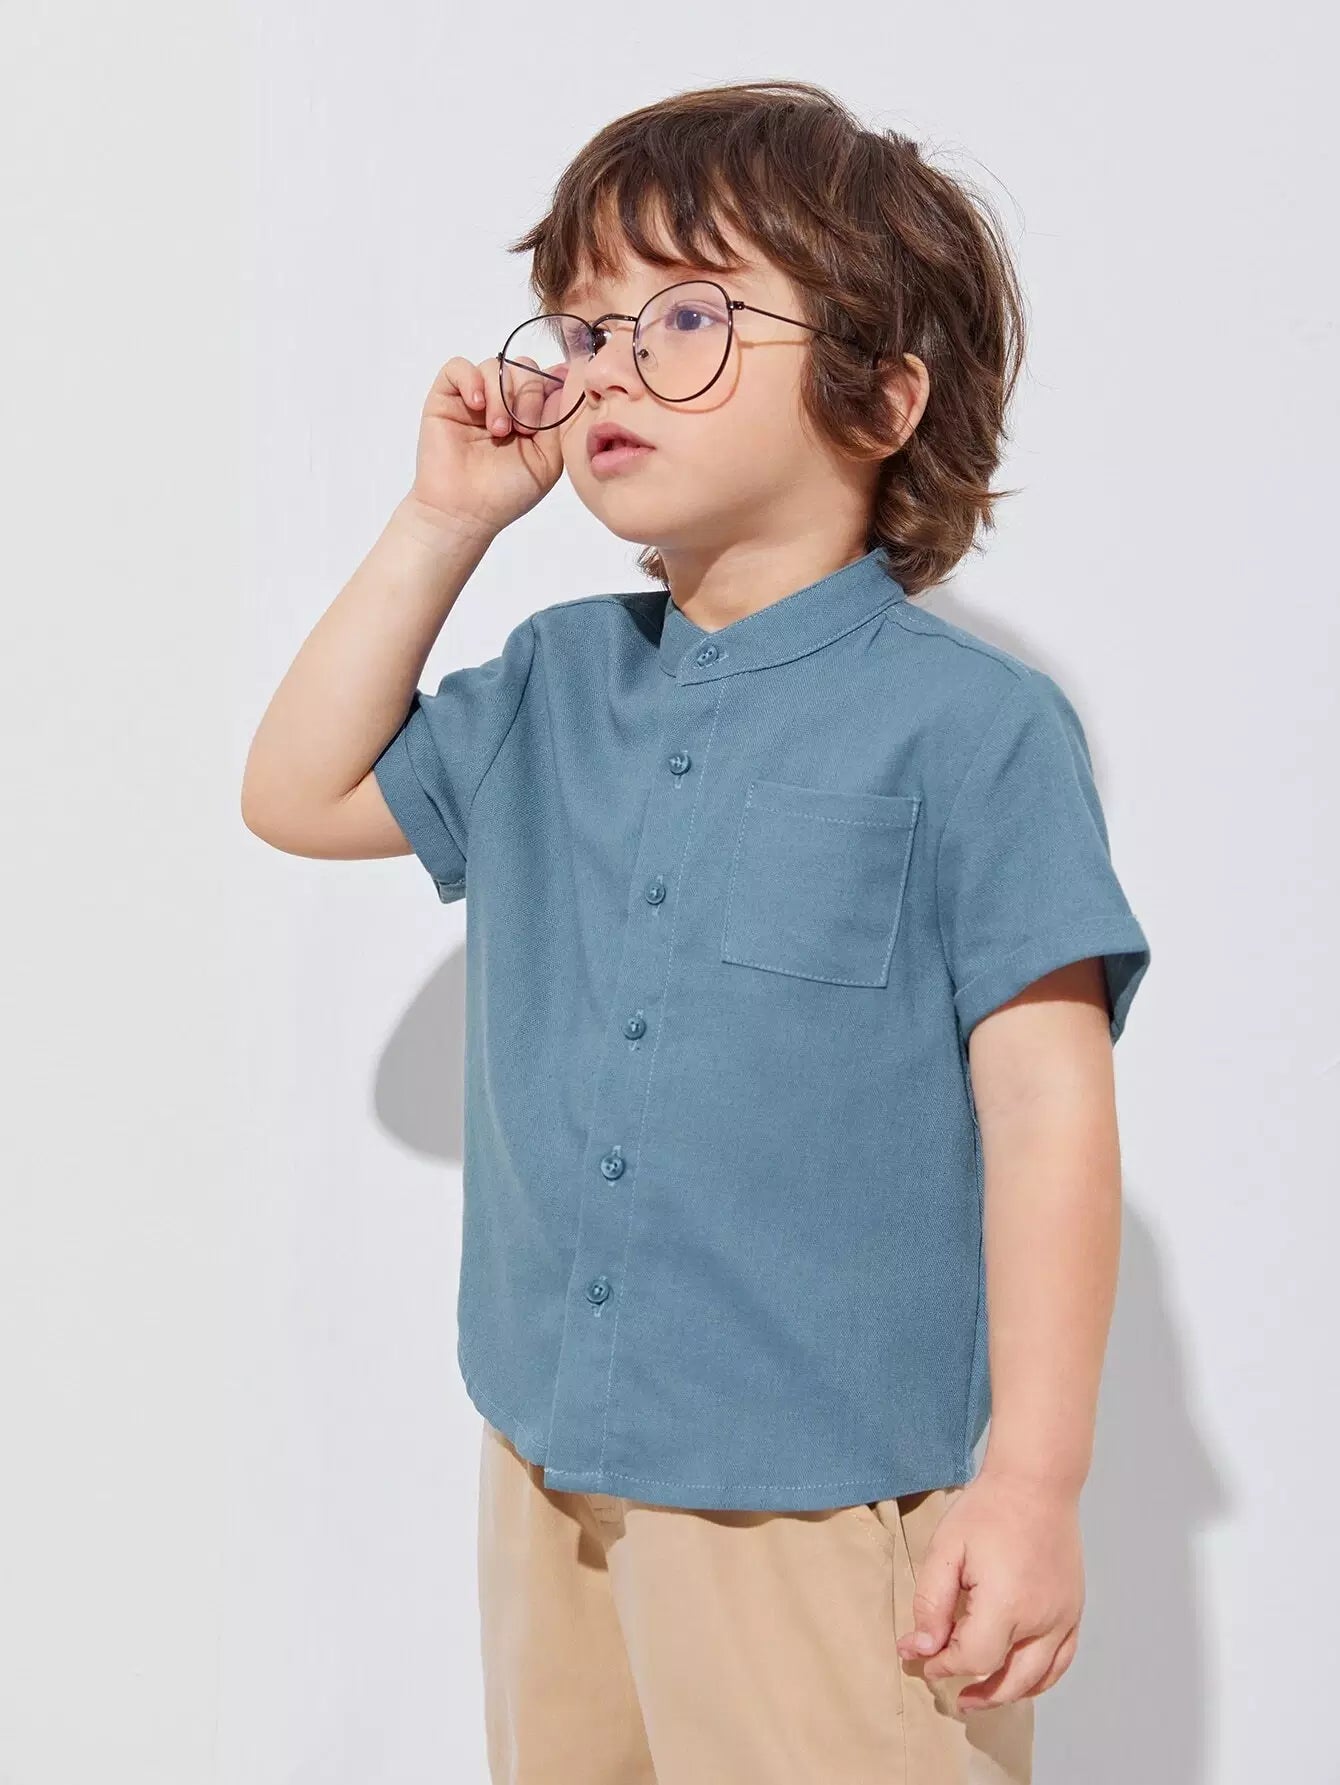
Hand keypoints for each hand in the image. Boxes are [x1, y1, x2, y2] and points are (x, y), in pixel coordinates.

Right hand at [408, 353, 568, 538]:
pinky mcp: (446, 397)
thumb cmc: (505, 492)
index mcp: (529, 416)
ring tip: (498, 430)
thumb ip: (559, 421)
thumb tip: (565, 381)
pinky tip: (476, 405)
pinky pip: (459, 367)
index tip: (550, 413)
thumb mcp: (548, 459)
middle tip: (522, 430)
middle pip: (524, 368)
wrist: (464, 511)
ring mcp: (475, 398)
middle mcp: (503, 403)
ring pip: (496, 366)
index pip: (545, 379)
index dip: (551, 387)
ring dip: (501, 395)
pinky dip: (471, 379)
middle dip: (529, 395)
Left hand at [894, 1472, 1084, 1708]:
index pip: (974, 1658)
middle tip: (950, 1693)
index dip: (943, 1665)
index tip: (920, 1658)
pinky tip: (1018, 1678)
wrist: (1036, 1482)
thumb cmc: (988, 1510)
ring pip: (1038, 1678)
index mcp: (1007, 1604)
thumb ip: (931, 1603)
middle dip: (976, 1691)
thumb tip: (919, 1648)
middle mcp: (1042, 1619)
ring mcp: (1064, 1617)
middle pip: (1009, 1680)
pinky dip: (1040, 1677)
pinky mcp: (1074, 1610)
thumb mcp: (946, 1550)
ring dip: (1008, 1693)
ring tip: (980, 1695)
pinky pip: (1061, 1660)